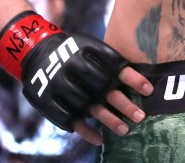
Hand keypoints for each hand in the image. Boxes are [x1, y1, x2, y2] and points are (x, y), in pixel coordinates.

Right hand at [0, 11, 151, 144]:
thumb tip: (140, 79)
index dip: (132, 78)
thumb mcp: (87, 45)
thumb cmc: (72, 51)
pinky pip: (70, 119)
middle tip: (141, 116)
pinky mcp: (49, 101)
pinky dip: (86, 131)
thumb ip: (108, 59)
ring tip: (125, 130)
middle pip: (103, 89)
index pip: (113, 66)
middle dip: (124, 104)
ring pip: (88, 107)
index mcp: (84, 51)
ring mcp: (59, 85)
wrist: (35, 52)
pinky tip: (100, 139)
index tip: (149, 90)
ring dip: (109, 120)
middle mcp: (72, 68)